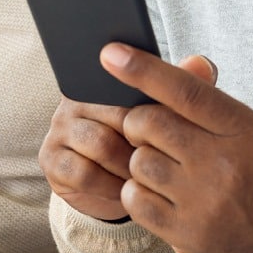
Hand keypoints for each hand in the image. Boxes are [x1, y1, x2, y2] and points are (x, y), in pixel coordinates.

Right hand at [39, 55, 218, 222]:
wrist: (115, 189)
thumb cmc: (144, 144)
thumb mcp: (168, 117)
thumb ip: (188, 88)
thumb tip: (202, 63)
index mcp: (102, 78)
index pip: (127, 84)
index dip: (153, 111)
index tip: (169, 131)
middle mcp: (75, 98)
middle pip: (117, 115)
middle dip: (144, 142)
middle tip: (164, 159)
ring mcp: (60, 127)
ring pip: (100, 144)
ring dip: (128, 165)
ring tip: (146, 175)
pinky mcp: (51, 159)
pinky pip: (83, 172)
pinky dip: (109, 185)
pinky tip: (123, 189)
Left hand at [102, 43, 252, 252]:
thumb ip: (216, 103)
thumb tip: (183, 63)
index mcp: (243, 129)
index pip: (185, 90)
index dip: (143, 69)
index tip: (110, 53)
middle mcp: (222, 163)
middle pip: (148, 123)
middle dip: (140, 123)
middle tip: (153, 132)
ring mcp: (203, 202)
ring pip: (138, 161)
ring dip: (142, 160)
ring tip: (166, 168)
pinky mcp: (187, 234)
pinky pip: (135, 200)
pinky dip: (139, 193)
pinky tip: (160, 194)